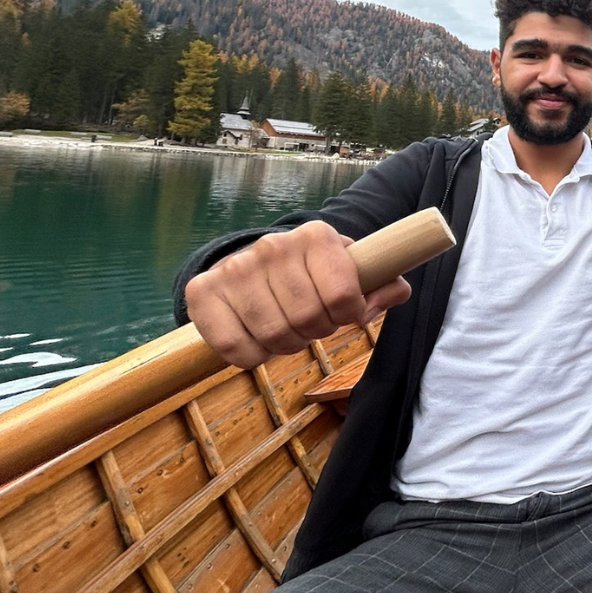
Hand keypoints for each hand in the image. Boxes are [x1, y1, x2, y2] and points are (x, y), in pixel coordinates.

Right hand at [183, 221, 411, 369]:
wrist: (252, 263)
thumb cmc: (312, 273)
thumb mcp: (352, 270)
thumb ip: (382, 283)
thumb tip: (388, 296)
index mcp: (316, 236)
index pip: (344, 296)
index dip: (350, 315)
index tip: (343, 310)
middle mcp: (273, 246)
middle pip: (309, 320)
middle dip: (316, 331)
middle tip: (310, 322)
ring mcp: (235, 269)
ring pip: (275, 337)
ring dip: (286, 345)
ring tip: (285, 326)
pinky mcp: (203, 292)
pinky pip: (236, 349)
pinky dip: (252, 355)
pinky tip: (256, 336)